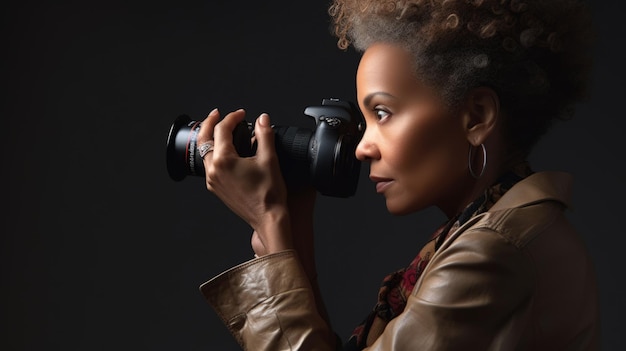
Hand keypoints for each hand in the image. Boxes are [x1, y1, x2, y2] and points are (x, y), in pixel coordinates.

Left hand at [197, 108, 292, 253]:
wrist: (268, 218)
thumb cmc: (269, 195)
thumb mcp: (269, 159)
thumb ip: (265, 135)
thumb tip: (263, 119)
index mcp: (223, 161)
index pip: (222, 130)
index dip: (232, 117)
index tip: (242, 114)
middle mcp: (213, 171)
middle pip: (204, 139)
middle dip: (211, 123)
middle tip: (217, 114)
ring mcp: (213, 181)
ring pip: (204, 153)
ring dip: (210, 138)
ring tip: (219, 130)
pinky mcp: (216, 188)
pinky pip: (209, 165)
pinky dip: (214, 153)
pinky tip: (224, 151)